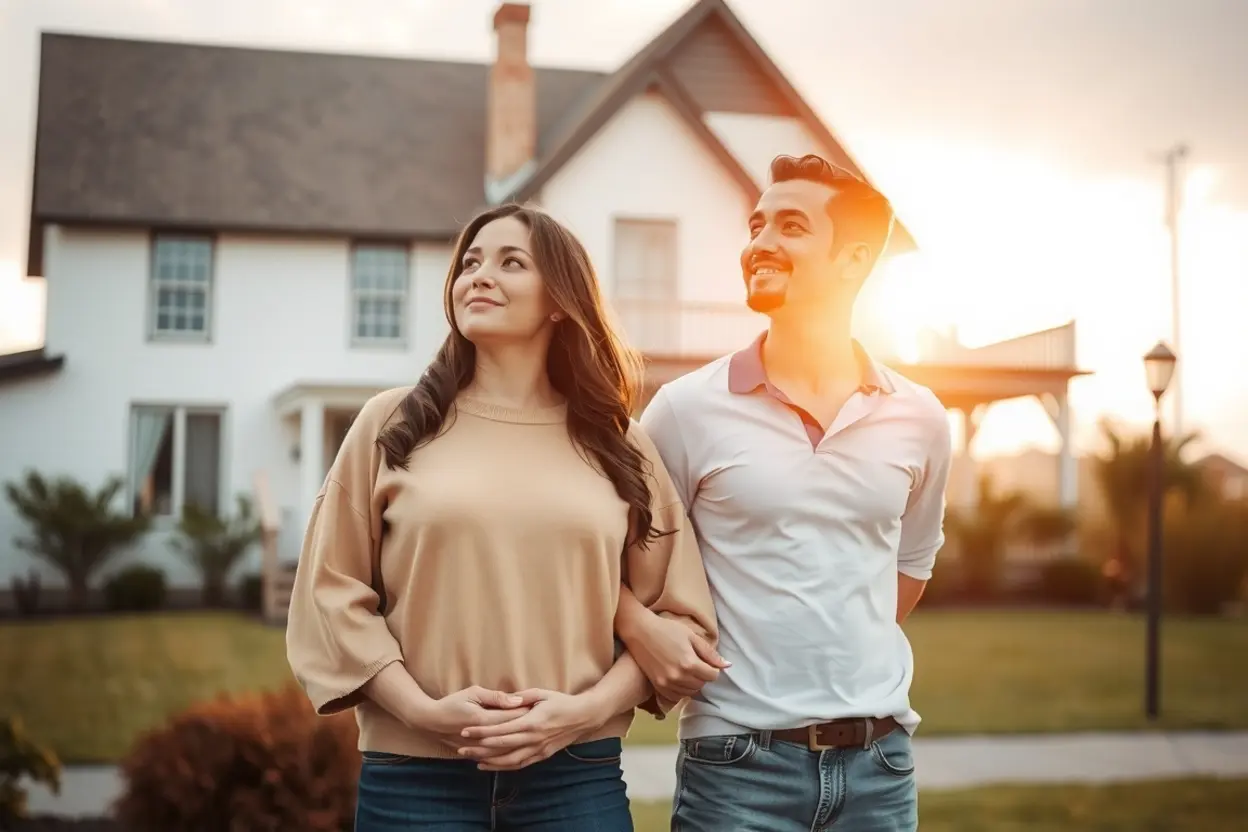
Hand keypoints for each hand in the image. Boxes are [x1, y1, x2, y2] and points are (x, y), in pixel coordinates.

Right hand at [417, 686, 535, 751]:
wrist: (431, 721)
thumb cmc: (452, 703)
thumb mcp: (473, 693)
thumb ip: (496, 697)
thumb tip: (517, 700)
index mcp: (484, 719)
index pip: (512, 717)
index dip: (528, 712)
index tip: (541, 707)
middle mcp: (483, 736)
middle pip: (512, 734)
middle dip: (527, 727)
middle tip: (542, 720)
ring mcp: (479, 747)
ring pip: (506, 750)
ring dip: (520, 742)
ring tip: (533, 735)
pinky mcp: (475, 754)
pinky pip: (496, 758)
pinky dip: (508, 754)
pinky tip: (519, 750)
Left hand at [456, 688, 608, 770]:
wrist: (583, 717)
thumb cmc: (562, 702)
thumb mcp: (541, 693)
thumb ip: (522, 697)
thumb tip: (505, 699)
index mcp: (531, 722)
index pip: (501, 729)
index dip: (481, 731)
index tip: (465, 731)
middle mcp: (533, 739)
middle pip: (501, 747)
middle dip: (479, 748)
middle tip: (461, 748)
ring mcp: (538, 749)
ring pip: (509, 760)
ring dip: (489, 761)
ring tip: (471, 759)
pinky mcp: (542, 755)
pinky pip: (519, 764)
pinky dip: (503, 767)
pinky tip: (489, 766)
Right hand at [624, 616, 728, 701]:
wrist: (639, 631)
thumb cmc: (666, 629)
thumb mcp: (691, 636)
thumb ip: (709, 653)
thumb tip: (727, 665)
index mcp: (689, 663)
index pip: (712, 676)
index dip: (713, 669)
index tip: (707, 662)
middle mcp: (679, 676)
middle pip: (702, 685)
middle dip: (703, 676)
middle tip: (697, 663)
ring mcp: (667, 683)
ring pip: (690, 692)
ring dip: (693, 683)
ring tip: (687, 670)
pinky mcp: (658, 686)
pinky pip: (676, 696)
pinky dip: (681, 689)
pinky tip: (678, 678)